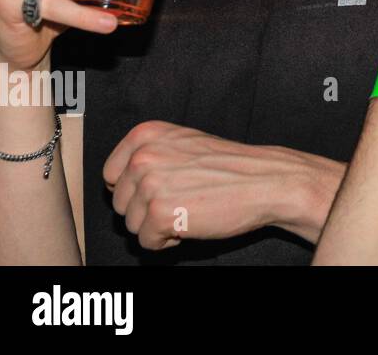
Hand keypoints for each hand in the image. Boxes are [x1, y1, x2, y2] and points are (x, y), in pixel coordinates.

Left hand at [103, 121, 344, 249]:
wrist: (268, 181)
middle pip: (120, 203)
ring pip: (131, 225)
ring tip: (189, 209)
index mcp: (147, 135)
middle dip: (147, 209)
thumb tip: (119, 183)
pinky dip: (167, 240)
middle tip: (182, 199)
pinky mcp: (159, 214)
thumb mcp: (185, 144)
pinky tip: (191, 222)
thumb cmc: (233, 167)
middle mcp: (143, 157)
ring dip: (158, 225)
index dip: (134, 189)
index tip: (158, 189)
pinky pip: (146, 243)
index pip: (110, 174)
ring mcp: (149, 185)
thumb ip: (151, 155)